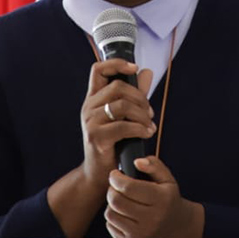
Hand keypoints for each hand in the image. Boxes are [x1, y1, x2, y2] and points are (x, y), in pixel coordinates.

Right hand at [80, 59, 155, 189]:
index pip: (98, 70)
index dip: (116, 64)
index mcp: (93, 99)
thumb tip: (146, 72)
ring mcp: (91, 122)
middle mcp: (89, 107)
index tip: (134, 68)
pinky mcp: (97, 138)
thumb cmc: (113, 144)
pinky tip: (147, 134)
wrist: (98, 174)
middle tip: (149, 112)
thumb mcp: (124, 115)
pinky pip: (124, 126)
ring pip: (123, 105)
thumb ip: (134, 93)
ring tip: (149, 125)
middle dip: (140, 97)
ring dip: (142, 114)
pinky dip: (141, 128)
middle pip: (118, 87)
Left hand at [105, 156, 204, 237]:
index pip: (128, 187)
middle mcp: (152, 219)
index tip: (115, 174)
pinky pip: (110, 226)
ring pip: (111, 213)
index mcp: (161, 200)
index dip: (116, 177)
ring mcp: (141, 234)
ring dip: (111, 203)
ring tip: (120, 199)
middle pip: (116, 200)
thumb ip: (154, 166)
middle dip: (111, 189)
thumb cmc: (169, 200)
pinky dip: (113, 217)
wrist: (177, 228)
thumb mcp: (167, 179)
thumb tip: (137, 161)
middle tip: (116, 186)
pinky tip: (123, 213)